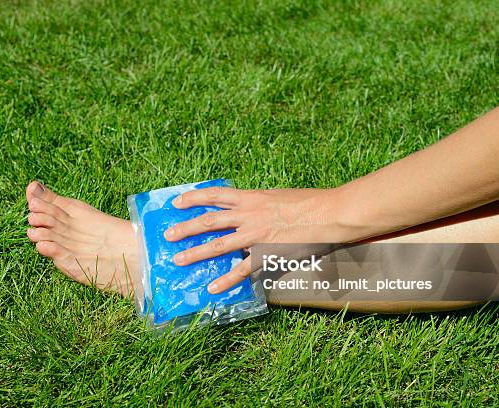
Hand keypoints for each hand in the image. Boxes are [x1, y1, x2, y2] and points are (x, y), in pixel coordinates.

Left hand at [164, 186, 352, 293]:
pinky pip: (241, 270)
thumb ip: (260, 204)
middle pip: (209, 221)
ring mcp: (255, 235)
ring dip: (196, 253)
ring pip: (218, 245)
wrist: (330, 213)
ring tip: (178, 260)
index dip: (193, 198)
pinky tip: (213, 288)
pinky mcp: (266, 255)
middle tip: (168, 235)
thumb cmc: (310, 201)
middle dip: (186, 228)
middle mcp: (248, 214)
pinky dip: (226, 280)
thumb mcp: (278, 197)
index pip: (215, 195)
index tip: (177, 202)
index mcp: (251, 197)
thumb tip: (249, 209)